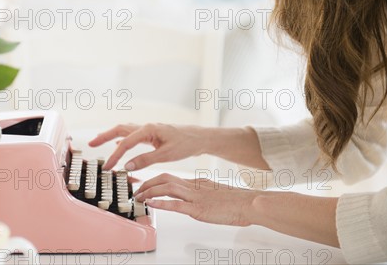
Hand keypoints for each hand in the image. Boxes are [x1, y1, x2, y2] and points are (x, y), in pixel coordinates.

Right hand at [88, 123, 209, 170]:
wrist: (200, 138)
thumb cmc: (186, 145)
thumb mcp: (166, 155)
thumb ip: (145, 160)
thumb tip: (127, 166)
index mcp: (148, 130)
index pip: (125, 143)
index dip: (114, 156)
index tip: (107, 167)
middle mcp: (146, 127)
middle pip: (120, 129)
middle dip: (104, 136)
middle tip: (91, 143)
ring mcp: (149, 129)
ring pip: (125, 130)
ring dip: (111, 135)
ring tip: (99, 141)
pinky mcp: (153, 134)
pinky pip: (133, 135)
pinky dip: (123, 139)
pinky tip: (119, 144)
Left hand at [134, 173, 257, 226]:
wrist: (249, 203)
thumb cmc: (235, 200)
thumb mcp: (213, 191)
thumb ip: (200, 192)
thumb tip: (189, 196)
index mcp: (196, 182)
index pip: (169, 177)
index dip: (153, 180)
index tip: (143, 185)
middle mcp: (193, 187)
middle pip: (164, 179)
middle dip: (147, 183)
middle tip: (136, 190)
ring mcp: (195, 197)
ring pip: (167, 189)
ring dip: (150, 192)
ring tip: (139, 197)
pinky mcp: (199, 209)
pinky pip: (176, 205)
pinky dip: (161, 203)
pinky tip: (152, 204)